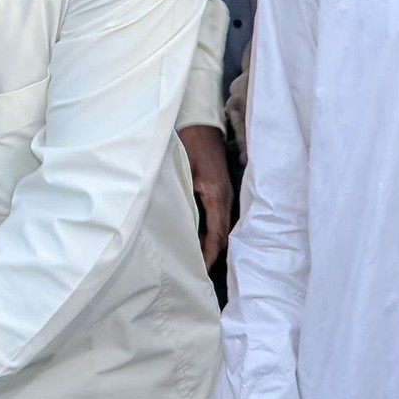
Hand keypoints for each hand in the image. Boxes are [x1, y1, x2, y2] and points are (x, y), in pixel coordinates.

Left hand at [178, 124, 233, 268]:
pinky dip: (210, 233)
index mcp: (217, 196)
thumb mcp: (181, 170)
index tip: (199, 270)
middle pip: (222, 236)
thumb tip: (173, 221)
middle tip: (195, 273)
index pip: (217, 234)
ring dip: (211, 245)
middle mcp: (225, 199)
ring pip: (221, 228)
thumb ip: (179, 195)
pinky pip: (218, 218)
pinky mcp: (220, 192)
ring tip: (196, 263)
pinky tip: (197, 240)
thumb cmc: (188, 144)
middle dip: (211, 255)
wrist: (200, 125)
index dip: (209, 254)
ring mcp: (225, 195)